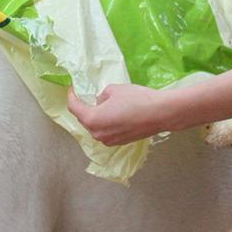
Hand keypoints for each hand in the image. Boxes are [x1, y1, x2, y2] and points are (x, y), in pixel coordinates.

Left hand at [66, 84, 180, 145]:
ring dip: (95, 117)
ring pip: (96, 127)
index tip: (73, 89)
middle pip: (84, 119)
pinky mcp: (120, 142)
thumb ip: (101, 96)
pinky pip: (106, 131)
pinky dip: (105, 123)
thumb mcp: (113, 90)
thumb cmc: (136, 99)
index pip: (74, 108)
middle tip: (85, 96)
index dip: (71, 96)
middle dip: (83, 107)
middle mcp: (98, 134)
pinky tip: (112, 114)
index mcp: (92, 120)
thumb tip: (100, 103)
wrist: (160, 113)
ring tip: (99, 105)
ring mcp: (109, 141)